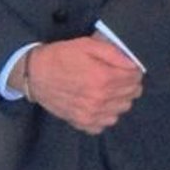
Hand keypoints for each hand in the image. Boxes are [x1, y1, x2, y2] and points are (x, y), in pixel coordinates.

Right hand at [26, 35, 143, 133]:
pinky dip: (106, 114)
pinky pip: (106, 123)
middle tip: (118, 76)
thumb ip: (113, 54)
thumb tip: (134, 64)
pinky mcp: (82, 123)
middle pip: (131, 95)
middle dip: (129, 84)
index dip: (134, 70)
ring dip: (120, 99)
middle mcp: (100, 99)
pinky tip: (99, 103)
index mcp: (103, 78)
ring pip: (122, 109)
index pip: (135, 78)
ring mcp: (91, 114)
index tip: (127, 67)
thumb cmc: (61, 57)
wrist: (35, 74)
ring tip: (108, 89)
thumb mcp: (87, 45)